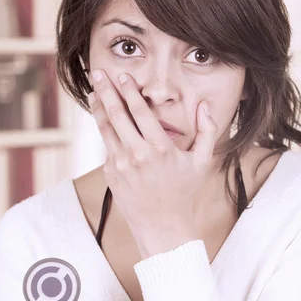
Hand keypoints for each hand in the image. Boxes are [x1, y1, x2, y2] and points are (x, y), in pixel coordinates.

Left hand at [88, 69, 217, 255]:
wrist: (162, 227)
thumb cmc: (184, 193)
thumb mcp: (202, 162)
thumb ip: (207, 131)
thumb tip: (205, 106)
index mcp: (160, 148)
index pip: (140, 112)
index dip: (129, 91)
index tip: (123, 76)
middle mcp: (137, 155)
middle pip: (117, 114)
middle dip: (106, 91)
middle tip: (98, 73)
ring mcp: (120, 165)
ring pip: (105, 129)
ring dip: (98, 107)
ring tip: (93, 91)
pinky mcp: (110, 174)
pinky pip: (107, 147)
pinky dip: (104, 130)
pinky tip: (101, 118)